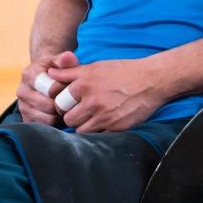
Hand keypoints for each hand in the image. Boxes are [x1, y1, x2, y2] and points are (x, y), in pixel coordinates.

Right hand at [14, 51, 76, 126]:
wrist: (46, 78)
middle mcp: (22, 91)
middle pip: (48, 105)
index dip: (64, 90)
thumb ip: (65, 59)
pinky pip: (44, 127)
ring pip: (47, 119)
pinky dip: (55, 124)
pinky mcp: (26, 119)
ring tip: (67, 107)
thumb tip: (68, 58)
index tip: (71, 87)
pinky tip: (61, 115)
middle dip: (63, 104)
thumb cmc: (57, 70)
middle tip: (73, 100)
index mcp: (29, 74)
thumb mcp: (61, 61)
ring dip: (60, 116)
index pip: (50, 88)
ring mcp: (22, 107)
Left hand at [47, 56, 164, 132]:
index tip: (70, 103)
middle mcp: (92, 100)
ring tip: (93, 117)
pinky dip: (98, 131)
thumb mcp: (96, 67)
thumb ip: (70, 72)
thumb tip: (50, 73)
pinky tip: (105, 121)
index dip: (63, 104)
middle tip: (81, 111)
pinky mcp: (116, 127)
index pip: (59, 102)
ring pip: (80, 129)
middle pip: (68, 118)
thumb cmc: (124, 71)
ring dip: (84, 125)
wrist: (152, 80)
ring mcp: (104, 115)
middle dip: (72, 116)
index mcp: (84, 84)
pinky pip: (97, 135)